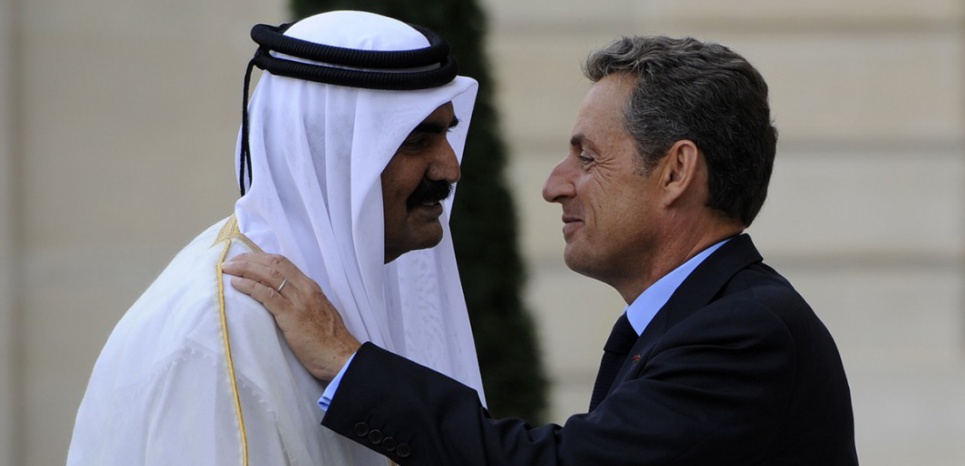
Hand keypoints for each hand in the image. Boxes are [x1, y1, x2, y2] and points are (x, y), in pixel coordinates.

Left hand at [221, 253, 360, 380]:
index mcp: (310, 287)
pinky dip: (249, 286)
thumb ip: (303, 303)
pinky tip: (236, 284)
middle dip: (249, 259)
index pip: (283, 262)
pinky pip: (266, 295)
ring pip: (268, 275)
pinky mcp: (291, 316)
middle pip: (273, 263)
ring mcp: (299, 301)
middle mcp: (305, 289)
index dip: (261, 257)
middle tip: (230, 262)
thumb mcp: (318, 312)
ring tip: (227, 270)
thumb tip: (284, 301)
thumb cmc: (329, 341)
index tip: (245, 259)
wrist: (341, 355)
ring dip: (244, 270)